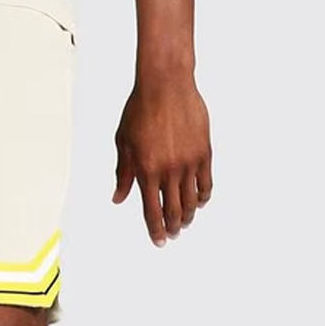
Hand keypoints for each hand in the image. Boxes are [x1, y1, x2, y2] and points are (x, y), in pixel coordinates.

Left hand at [113, 76, 211, 245]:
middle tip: (173, 234)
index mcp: (146, 172)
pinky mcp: (203, 152)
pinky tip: (199, 201)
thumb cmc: (140, 110)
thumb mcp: (124, 144)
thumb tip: (119, 198)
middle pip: (172, 211)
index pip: (151, 212)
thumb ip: (123, 174)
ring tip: (185, 221)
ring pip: (191, 201)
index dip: (155, 230)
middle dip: (172, 227)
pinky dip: (203, 196)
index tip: (159, 241)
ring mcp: (188, 162)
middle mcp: (168, 171)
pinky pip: (206, 182)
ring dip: (188, 215)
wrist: (165, 84)